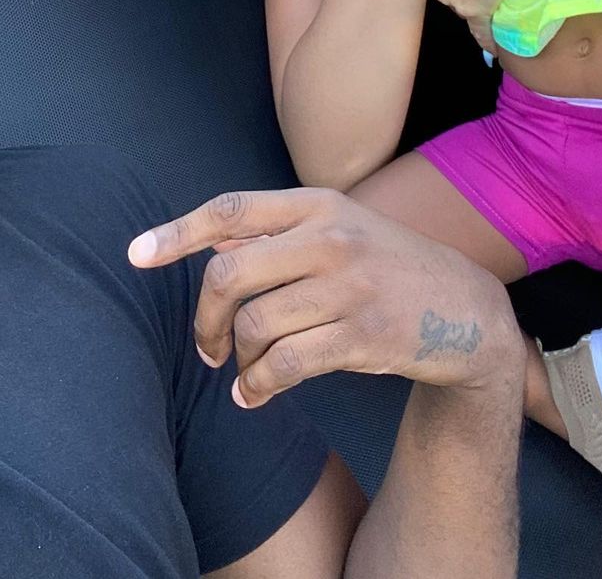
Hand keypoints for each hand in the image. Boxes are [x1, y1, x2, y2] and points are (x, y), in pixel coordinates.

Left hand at [129, 188, 520, 408]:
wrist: (465, 308)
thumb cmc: (382, 265)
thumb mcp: (336, 228)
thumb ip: (276, 235)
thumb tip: (209, 250)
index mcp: (315, 205)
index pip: (229, 210)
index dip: (177, 233)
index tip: (137, 256)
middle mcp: (329, 238)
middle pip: (228, 273)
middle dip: (204, 318)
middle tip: (207, 345)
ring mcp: (348, 287)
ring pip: (254, 325)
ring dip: (235, 358)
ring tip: (238, 373)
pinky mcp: (362, 335)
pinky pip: (285, 365)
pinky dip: (258, 387)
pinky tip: (254, 396)